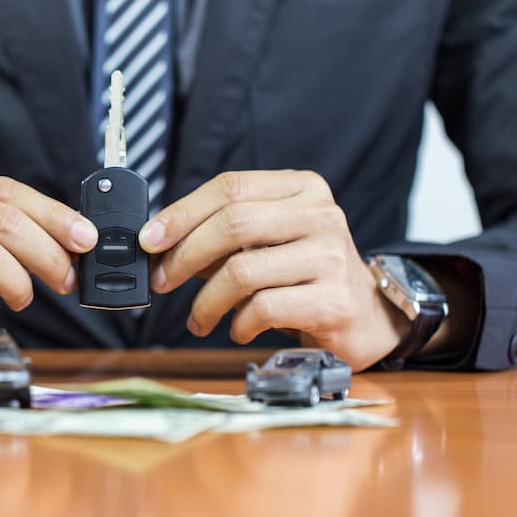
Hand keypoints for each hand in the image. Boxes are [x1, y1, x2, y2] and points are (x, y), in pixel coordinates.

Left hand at [138, 170, 409, 369]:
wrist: (366, 316)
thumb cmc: (304, 276)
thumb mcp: (269, 241)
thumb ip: (223, 235)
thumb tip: (159, 244)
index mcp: (302, 188)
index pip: (231, 187)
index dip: (182, 213)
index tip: (150, 240)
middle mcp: (321, 215)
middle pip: (233, 224)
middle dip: (185, 256)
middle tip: (163, 281)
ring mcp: (331, 257)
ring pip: (243, 271)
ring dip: (206, 301)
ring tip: (199, 318)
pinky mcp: (334, 301)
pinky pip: (263, 309)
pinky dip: (238, 324)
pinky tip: (238, 329)